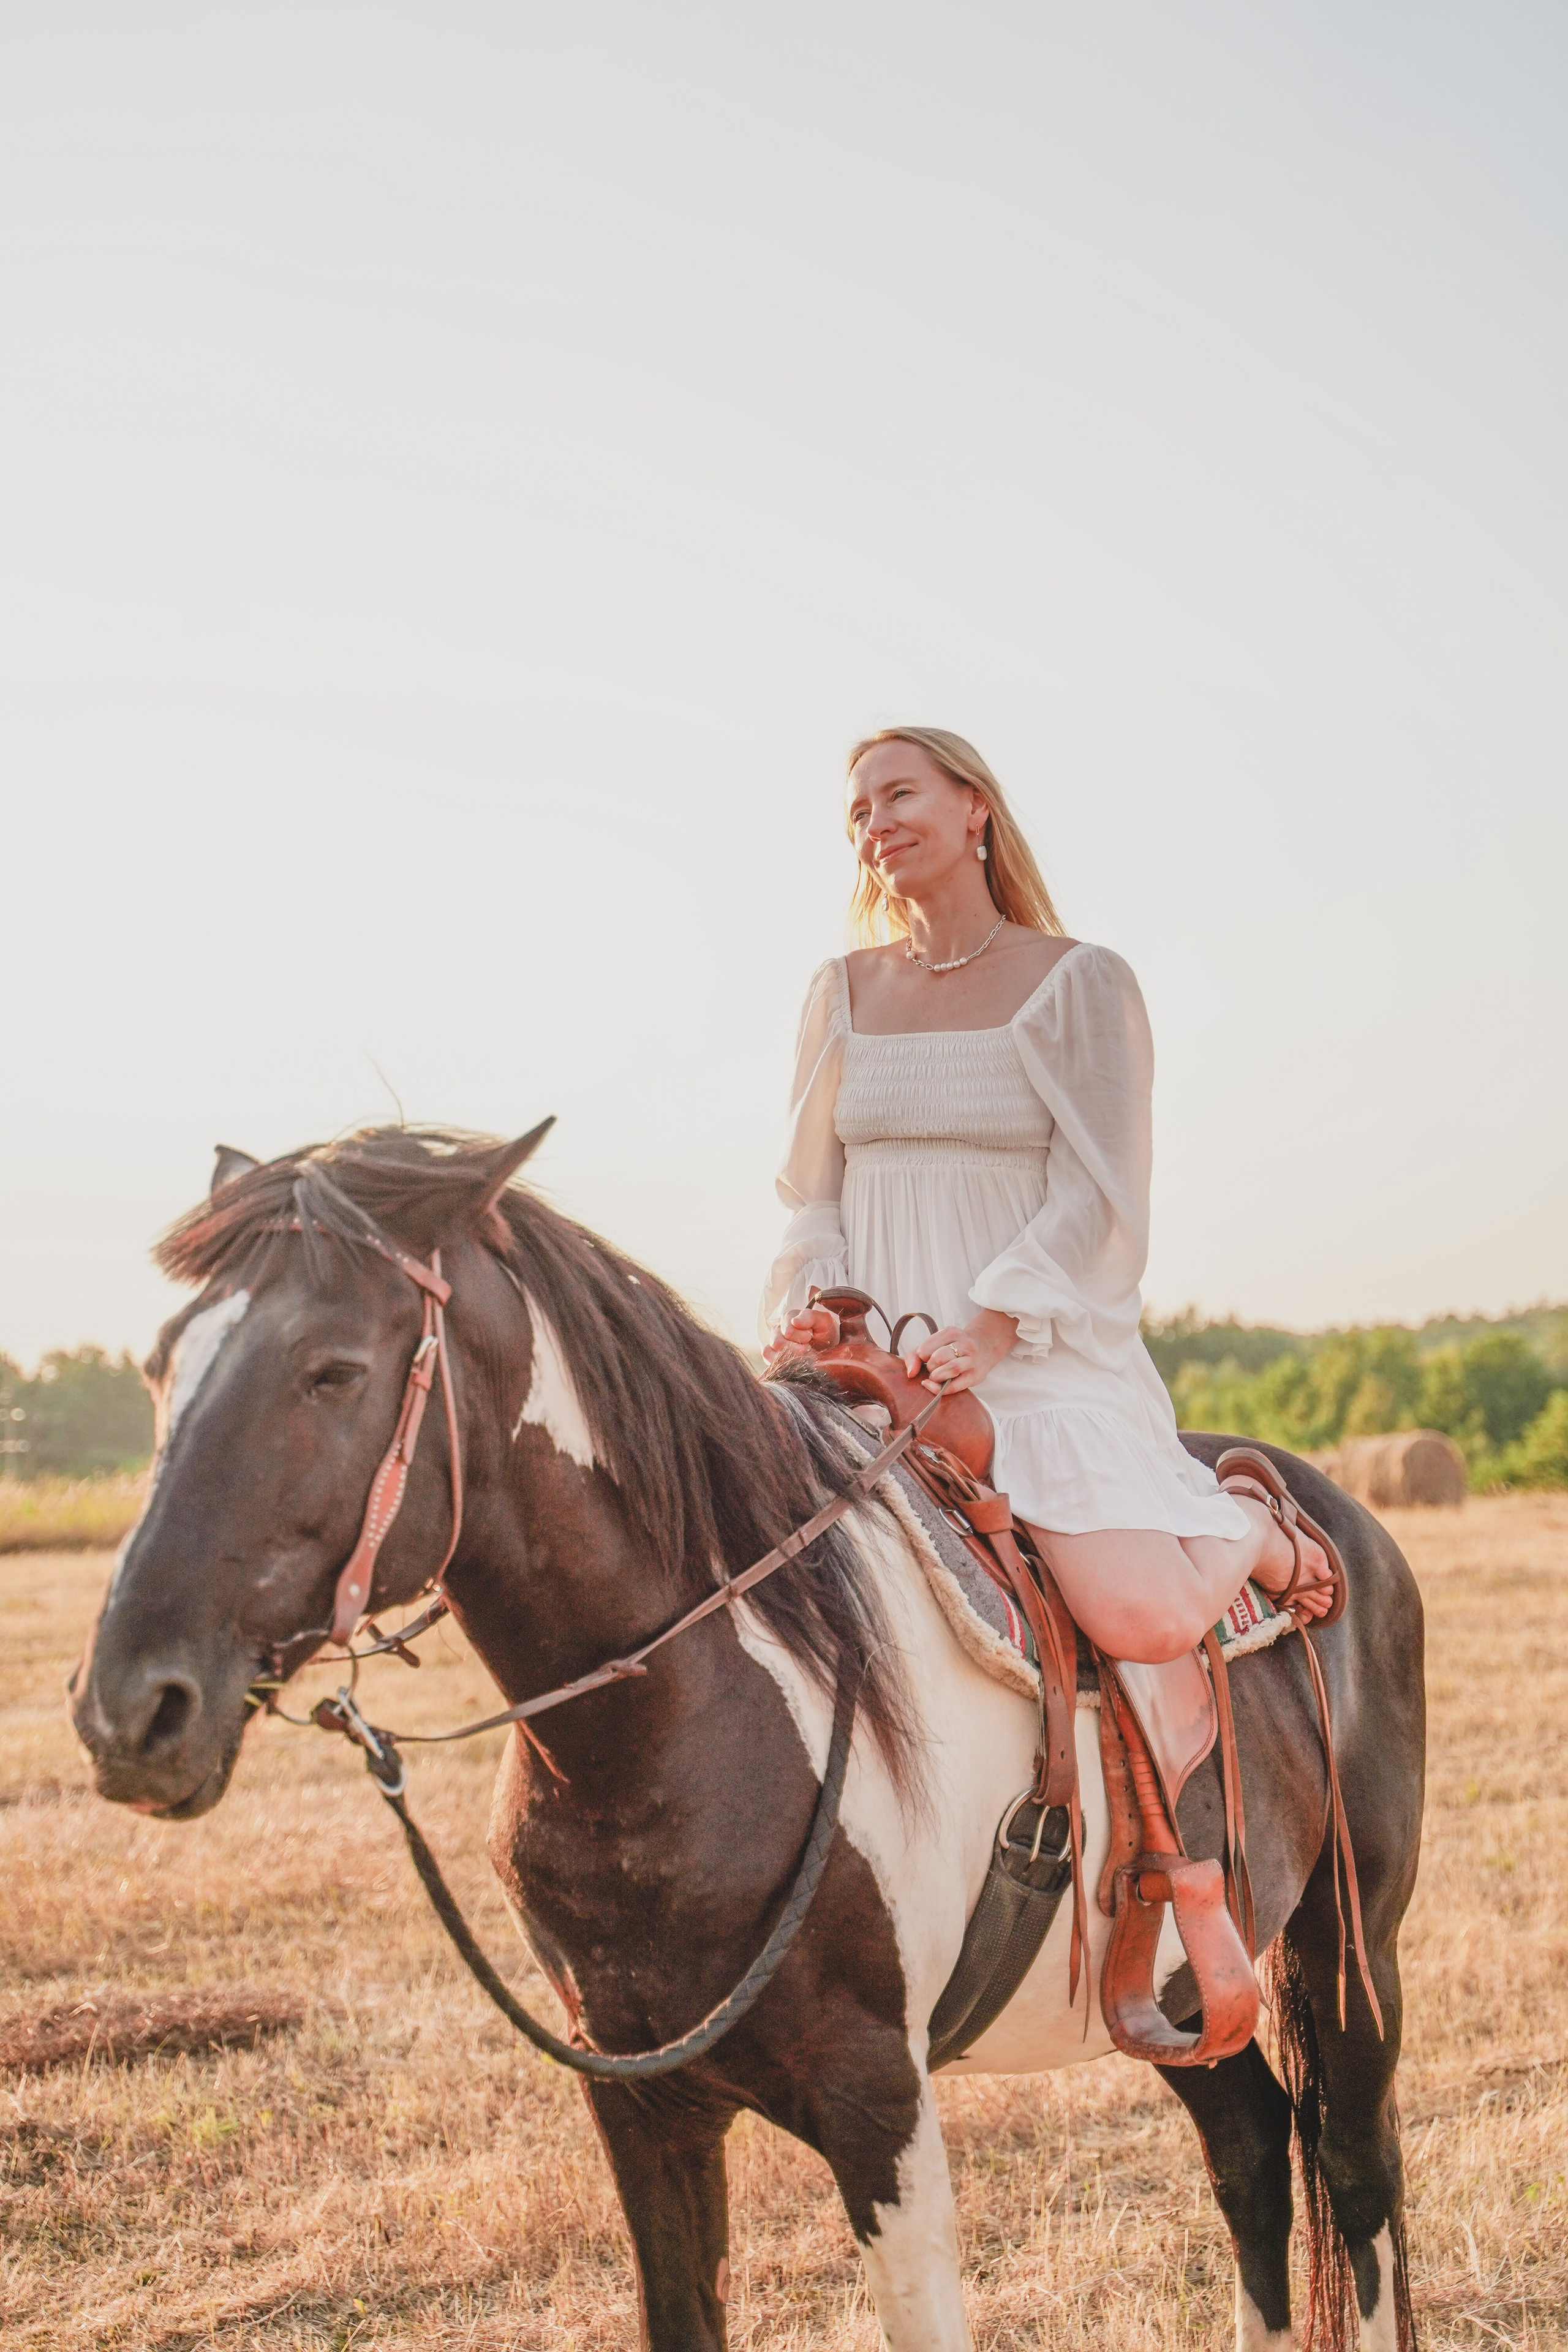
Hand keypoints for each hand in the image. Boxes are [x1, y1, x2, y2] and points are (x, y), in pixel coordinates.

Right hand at [762, 1306, 840, 1364]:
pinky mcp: (772, 1354)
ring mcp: (773, 1341)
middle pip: (778, 1343)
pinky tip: (794, 1361)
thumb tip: (795, 1321)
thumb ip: (810, 1317)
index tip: (811, 1337)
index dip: (802, 1337)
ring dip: (790, 1357)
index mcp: (789, 1317)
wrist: (828, 1345)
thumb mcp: (823, 1321)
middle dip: (797, 1349)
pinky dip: (781, 1363)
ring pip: (770, 1352)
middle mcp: (778, 1329)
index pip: (788, 1331)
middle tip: (808, 1347)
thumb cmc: (824, 1332)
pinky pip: (767, 1358)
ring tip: (802, 1354)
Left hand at [902, 1311, 1016, 1395]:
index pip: (925, 1348)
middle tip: (932, 1368)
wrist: (985, 1347)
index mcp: (951, 1332)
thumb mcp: (935, 1343)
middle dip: (930, 1367)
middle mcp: (964, 1344)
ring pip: (951, 1368)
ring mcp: (972, 1360)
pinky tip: (936, 1386)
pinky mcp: (975, 1376)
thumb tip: (910, 1373)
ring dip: (937, 1376)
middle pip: (938, 1358)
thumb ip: (915, 1355)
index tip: (925, 1359)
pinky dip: (942, 1389)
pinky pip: (956, 1385)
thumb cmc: (953, 1347)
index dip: (921, 1357)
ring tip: (935, 1376)